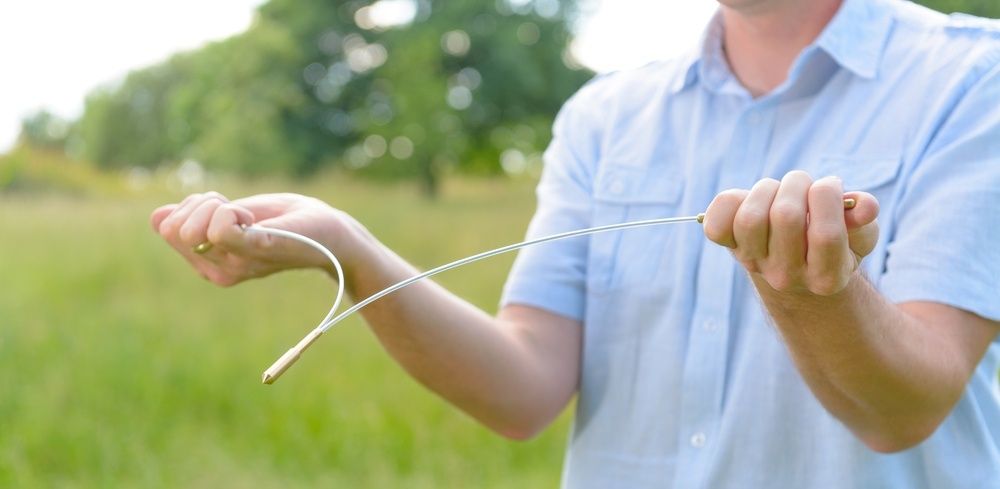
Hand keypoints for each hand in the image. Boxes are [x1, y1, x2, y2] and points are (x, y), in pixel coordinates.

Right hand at [151, 192, 367, 286]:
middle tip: (238, 209)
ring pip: (192, 227)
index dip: (191, 205)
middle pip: (173, 227)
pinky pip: (222, 232)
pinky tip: (253, 218)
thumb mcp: (234, 214)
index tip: (224, 206)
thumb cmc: (287, 221)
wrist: (332, 233)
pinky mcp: (260, 250)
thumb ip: (199, 218)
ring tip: (251, 215)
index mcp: (209, 261)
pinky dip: (229, 214)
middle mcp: (217, 270)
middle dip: (200, 203)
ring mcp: (237, 265)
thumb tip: (158, 217)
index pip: (165, 226)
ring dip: (218, 205)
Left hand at [702, 171, 879, 295]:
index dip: (828, 196)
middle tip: (804, 185)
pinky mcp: (730, 248)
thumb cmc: (833, 242)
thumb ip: (864, 220)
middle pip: (786, 217)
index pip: (826, 234)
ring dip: (767, 189)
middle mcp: (786, 277)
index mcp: (827, 277)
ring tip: (780, 191)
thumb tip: (865, 206)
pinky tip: (751, 200)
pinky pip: (717, 222)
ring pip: (750, 217)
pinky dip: (731, 201)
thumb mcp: (858, 235)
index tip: (831, 185)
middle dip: (798, 185)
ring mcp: (755, 263)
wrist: (796, 268)